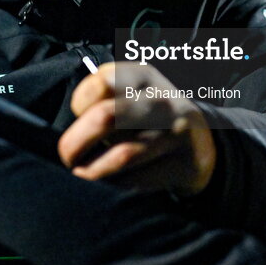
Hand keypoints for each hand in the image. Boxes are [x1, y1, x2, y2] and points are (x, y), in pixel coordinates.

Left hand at [58, 62, 216, 196]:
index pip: (100, 82)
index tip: (79, 120)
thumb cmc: (149, 119)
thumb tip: (64, 139)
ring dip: (93, 173)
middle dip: (75, 144)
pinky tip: (109, 188)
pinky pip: (140, 181)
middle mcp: (160, 100)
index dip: (80, 105)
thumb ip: (102, 103)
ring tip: (82, 176)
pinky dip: (116, 188)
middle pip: (106, 117)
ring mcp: (176, 131)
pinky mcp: (186, 162)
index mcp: (142, 76)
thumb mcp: (132, 96)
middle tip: (67, 157)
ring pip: (122, 156)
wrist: (201, 143)